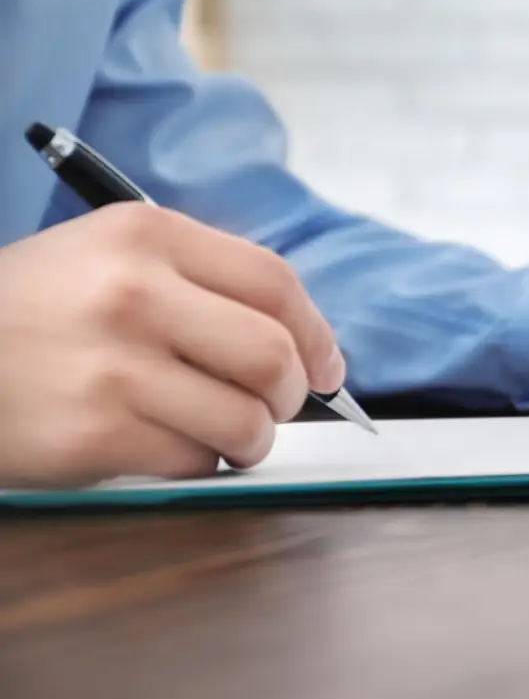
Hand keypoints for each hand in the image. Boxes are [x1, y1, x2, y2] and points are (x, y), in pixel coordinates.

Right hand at [0, 203, 344, 487]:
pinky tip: (165, 447)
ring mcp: (112, 366)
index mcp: (146, 234)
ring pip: (245, 419)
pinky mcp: (93, 433)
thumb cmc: (32, 313)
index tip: (327, 367)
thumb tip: (307, 346)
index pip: (275, 283)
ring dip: (251, 438)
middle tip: (276, 406)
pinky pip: (195, 461)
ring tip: (225, 435)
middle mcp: (132, 293)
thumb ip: (201, 284)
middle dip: (292, 393)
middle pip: (273, 355)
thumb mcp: (108, 258)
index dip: (316, 334)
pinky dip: (199, 464)